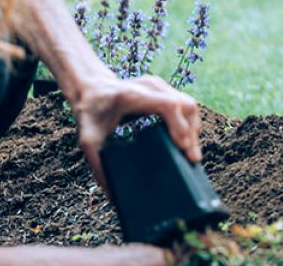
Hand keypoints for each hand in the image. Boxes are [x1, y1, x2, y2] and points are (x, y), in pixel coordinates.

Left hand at [69, 72, 201, 191]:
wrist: (90, 87)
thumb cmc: (90, 113)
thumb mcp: (89, 140)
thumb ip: (98, 166)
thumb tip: (113, 197)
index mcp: (132, 96)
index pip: (168, 106)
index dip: (180, 127)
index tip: (184, 150)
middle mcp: (150, 86)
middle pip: (184, 105)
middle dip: (191, 134)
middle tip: (191, 160)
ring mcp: (159, 85)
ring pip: (189, 104)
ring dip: (193, 129)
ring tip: (190, 154)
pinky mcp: (164, 89)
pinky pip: (184, 105)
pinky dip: (189, 123)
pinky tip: (186, 141)